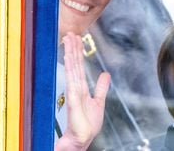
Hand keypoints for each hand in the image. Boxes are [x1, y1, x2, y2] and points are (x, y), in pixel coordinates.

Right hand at [55, 32, 109, 150]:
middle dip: (72, 48)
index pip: (79, 66)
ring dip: (70, 53)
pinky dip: (69, 67)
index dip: (78, 53)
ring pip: (72, 67)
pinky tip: (68, 57)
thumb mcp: (98, 102)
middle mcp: (75, 86)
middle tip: (70, 33)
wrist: (82, 140)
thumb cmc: (87, 125)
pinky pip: (71, 79)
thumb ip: (101, 87)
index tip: (76, 40)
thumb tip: (105, 74)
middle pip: (74, 64)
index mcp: (81, 87)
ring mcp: (73, 91)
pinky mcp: (73, 98)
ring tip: (68, 39)